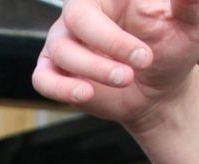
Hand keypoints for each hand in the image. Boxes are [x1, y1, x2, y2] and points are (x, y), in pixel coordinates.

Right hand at [34, 0, 198, 124]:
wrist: (157, 92)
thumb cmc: (173, 50)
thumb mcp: (190, 25)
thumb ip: (190, 2)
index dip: (112, 27)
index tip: (143, 37)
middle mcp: (85, 11)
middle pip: (78, 15)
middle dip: (109, 41)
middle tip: (141, 60)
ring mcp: (66, 41)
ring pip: (61, 49)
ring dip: (94, 67)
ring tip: (126, 80)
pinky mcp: (55, 72)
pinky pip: (43, 77)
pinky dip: (61, 87)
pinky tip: (86, 92)